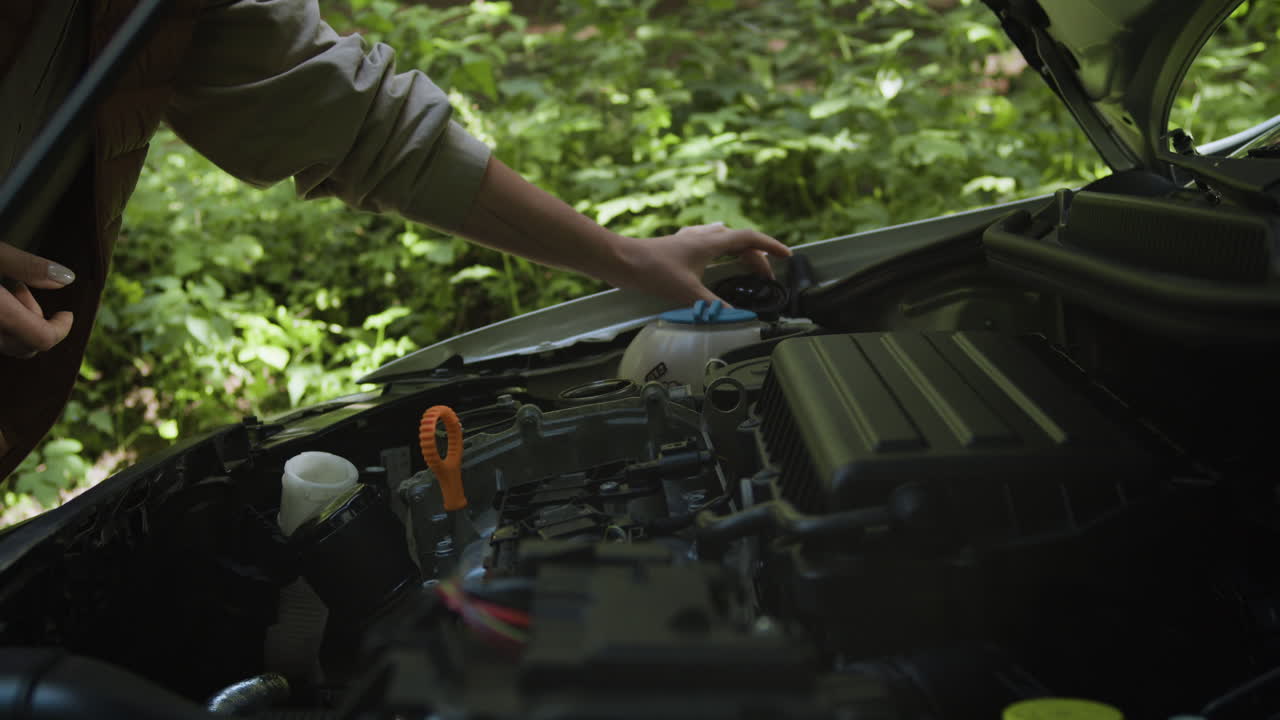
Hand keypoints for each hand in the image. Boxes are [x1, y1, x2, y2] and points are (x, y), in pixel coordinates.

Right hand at [0, 243, 75, 357]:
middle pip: (24, 345)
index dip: (61, 329)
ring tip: (1, 287)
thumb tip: (66, 278)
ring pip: (6, 343)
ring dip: (13, 320)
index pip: (41, 339)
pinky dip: (2, 323)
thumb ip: (27, 266)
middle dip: (32, 318)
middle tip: (16, 285)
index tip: (67, 315)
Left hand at [615, 222, 790, 303]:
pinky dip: (718, 249)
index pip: (750, 239)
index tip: (787, 256)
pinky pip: (706, 241)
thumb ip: (714, 308)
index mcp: (711, 242)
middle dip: (757, 257)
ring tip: (746, 266)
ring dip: (739, 251)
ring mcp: (689, 238)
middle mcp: (703, 236)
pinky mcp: (678, 245)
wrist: (622, 260)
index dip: (772, 247)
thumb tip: (737, 318)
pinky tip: (712, 256)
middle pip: (739, 241)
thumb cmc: (653, 271)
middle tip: (765, 276)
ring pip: (723, 239)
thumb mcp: (688, 294)